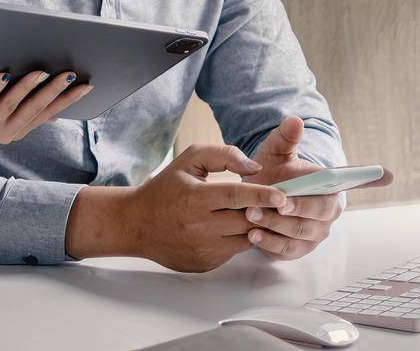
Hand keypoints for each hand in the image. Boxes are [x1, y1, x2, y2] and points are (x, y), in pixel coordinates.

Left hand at [0, 70, 92, 143]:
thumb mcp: (1, 105)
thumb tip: (58, 102)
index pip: (47, 114)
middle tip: (70, 74)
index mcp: (14, 131)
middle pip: (32, 110)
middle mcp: (1, 135)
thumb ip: (26, 106)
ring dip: (27, 88)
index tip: (86, 85)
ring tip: (40, 71)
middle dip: (53, 92)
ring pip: (10, 107)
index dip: (67, 101)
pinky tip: (2, 74)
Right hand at [121, 145, 289, 272]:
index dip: (262, 195)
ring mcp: (203, 248)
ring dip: (252, 226)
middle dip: (264, 212)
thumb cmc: (166, 188)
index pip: (237, 196)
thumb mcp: (189, 160)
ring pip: (244, 239)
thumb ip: (223, 155)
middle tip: (278, 203)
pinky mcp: (205, 263)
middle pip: (246, 220)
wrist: (137, 223)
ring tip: (252, 213)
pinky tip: (229, 227)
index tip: (282, 195)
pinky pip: (233, 251)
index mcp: (196, 198)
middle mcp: (200, 226)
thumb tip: (255, 168)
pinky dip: (236, 239)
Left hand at [240, 116, 393, 261]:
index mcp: (330, 186)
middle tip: (276, 200)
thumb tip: (295, 120)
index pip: (355, 181)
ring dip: (276, 224)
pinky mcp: (297, 249)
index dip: (370, 178)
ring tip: (252, 214)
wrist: (255, 196)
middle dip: (296, 207)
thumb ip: (285, 137)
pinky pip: (286, 250)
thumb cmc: (273, 172)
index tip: (387, 174)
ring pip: (299, 232)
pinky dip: (270, 243)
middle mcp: (327, 211)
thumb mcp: (276, 152)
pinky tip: (254, 234)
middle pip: (318, 212)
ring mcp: (314, 233)